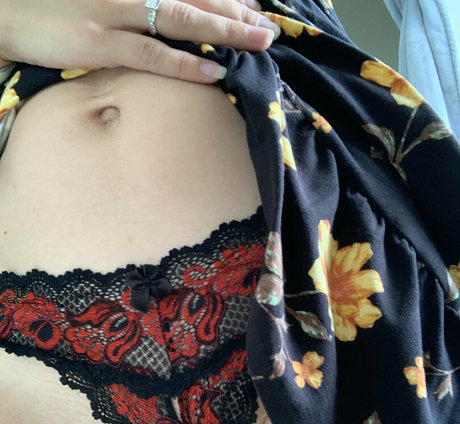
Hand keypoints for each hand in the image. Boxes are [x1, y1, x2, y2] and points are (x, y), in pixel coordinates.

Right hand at [0, 0, 280, 82]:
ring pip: (181, 19)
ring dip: (224, 30)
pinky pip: (150, 54)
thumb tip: (161, 14)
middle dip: (236, 11)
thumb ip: (135, 1)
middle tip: (269, 28)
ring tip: (258, 43)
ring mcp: (112, 12)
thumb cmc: (51, 0)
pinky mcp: (97, 42)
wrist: (2, 6)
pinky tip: (214, 70)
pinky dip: (184, 63)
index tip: (253, 7)